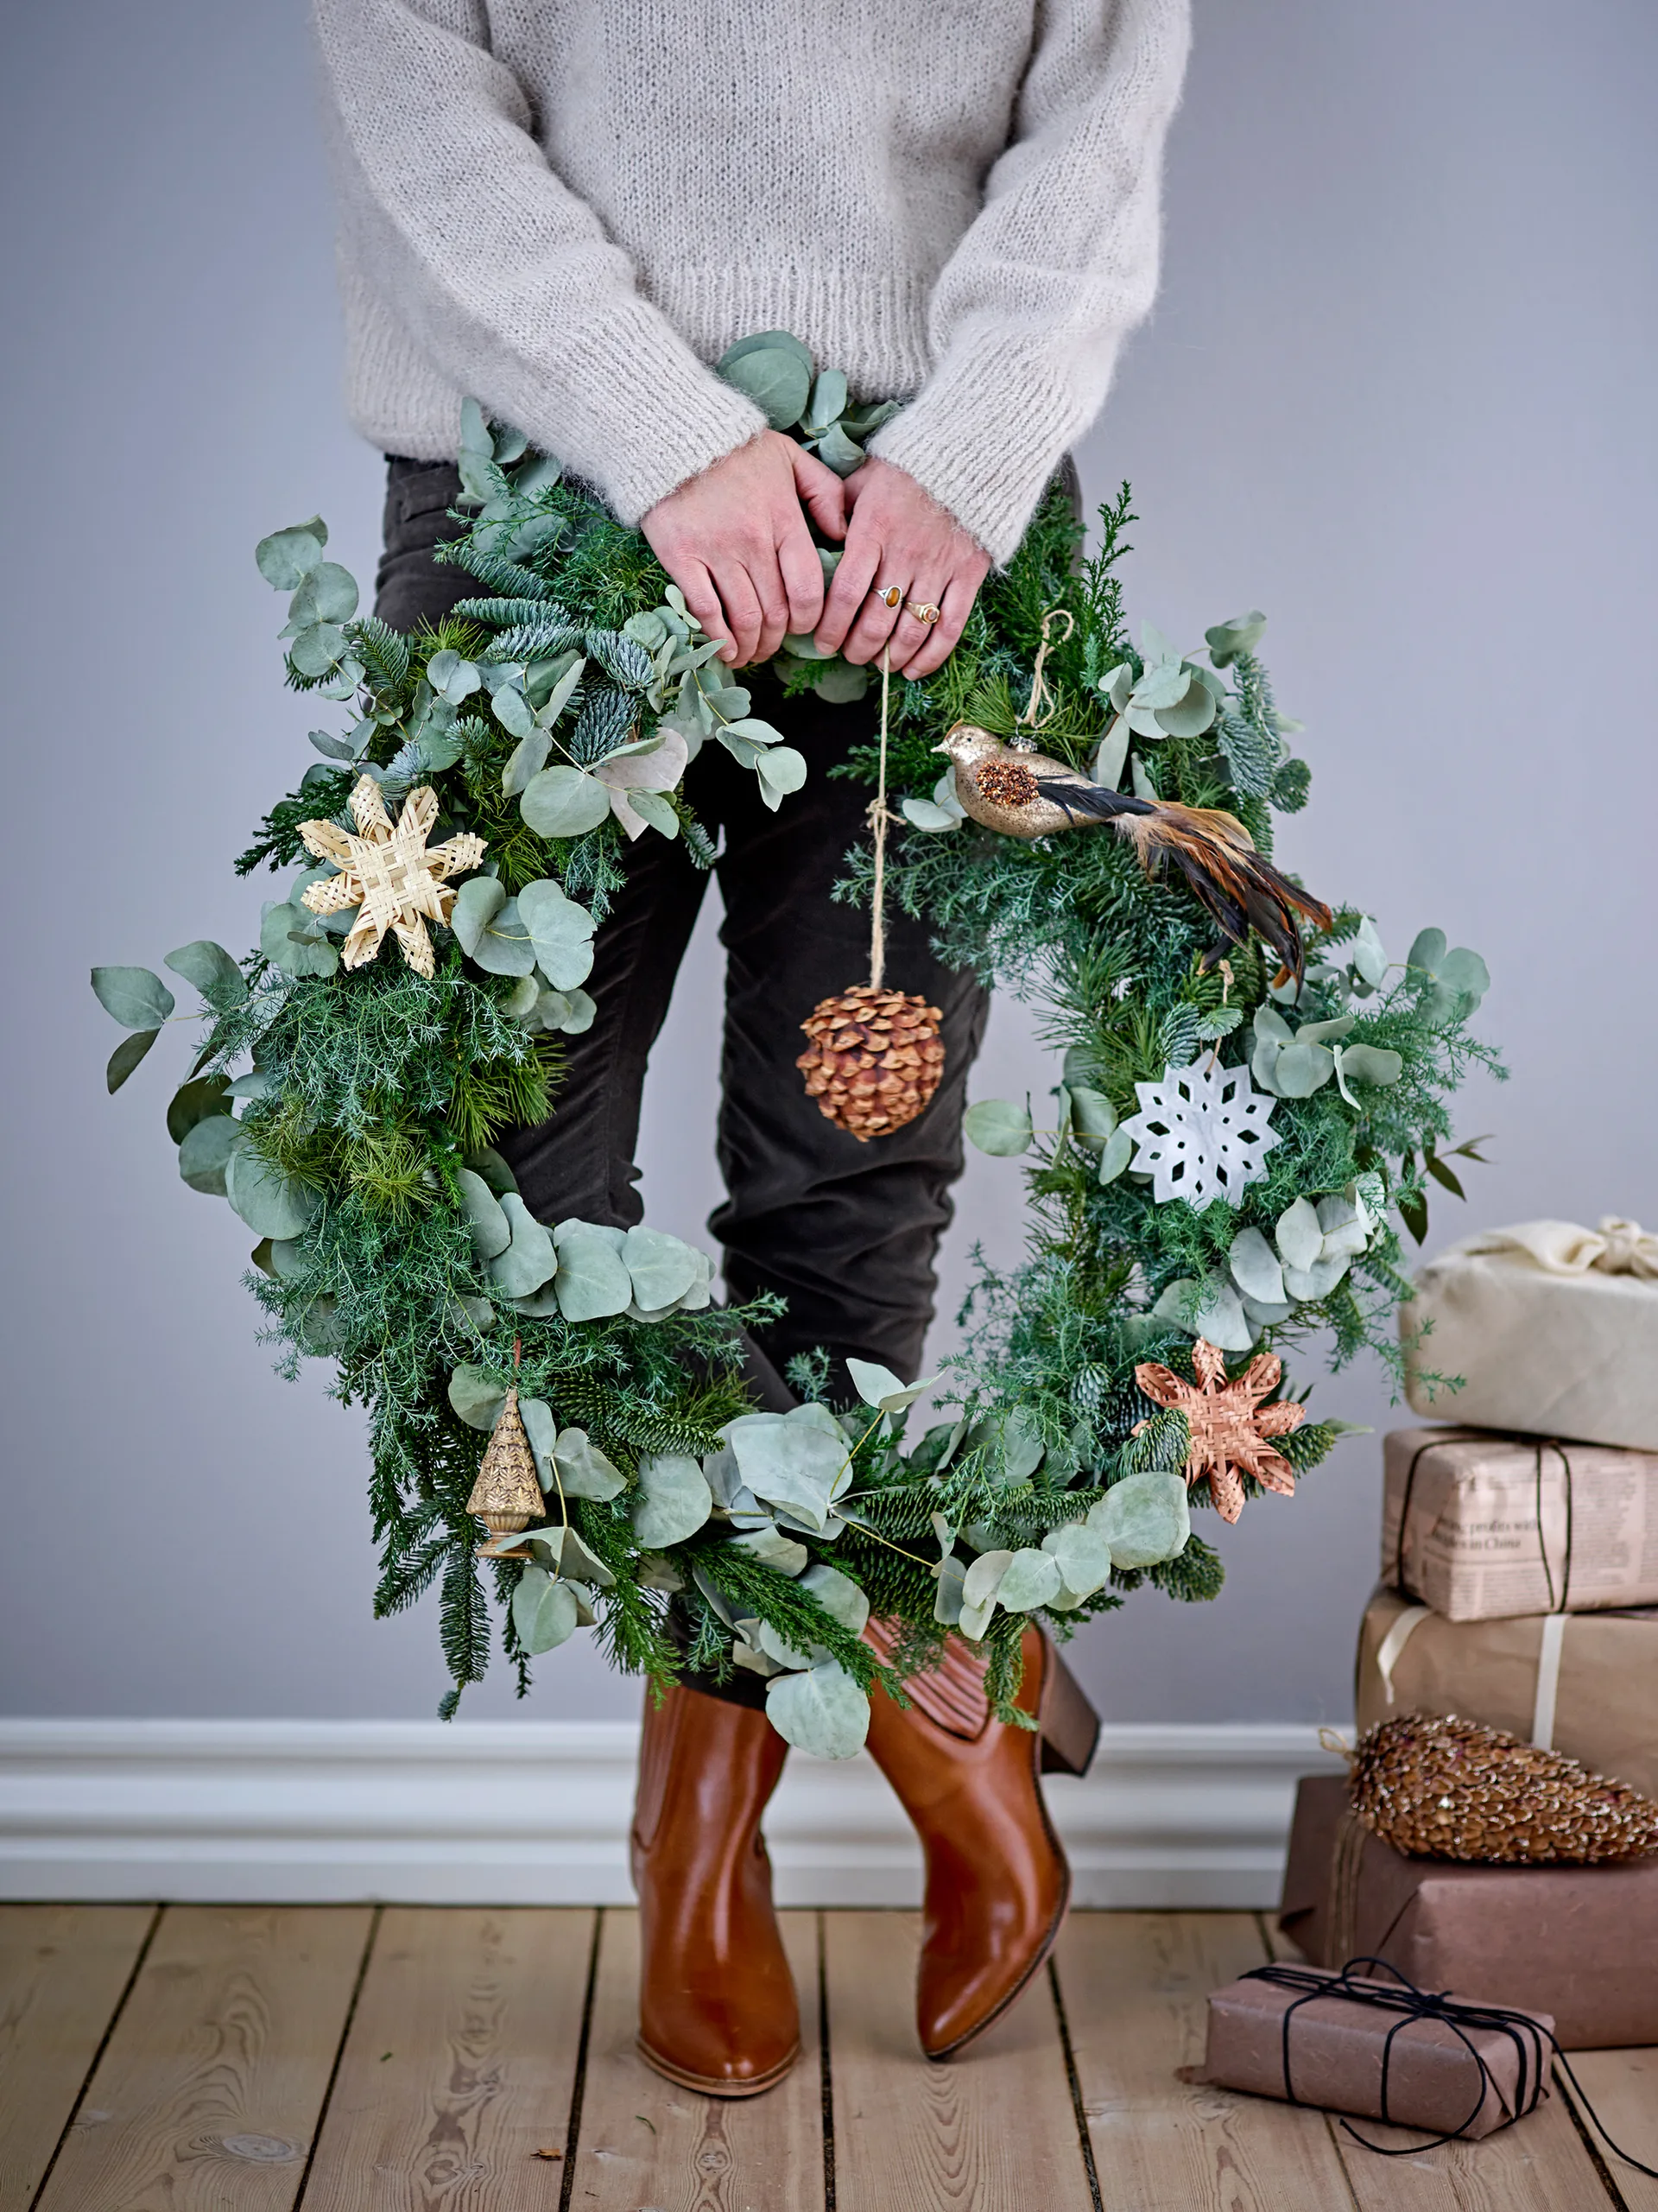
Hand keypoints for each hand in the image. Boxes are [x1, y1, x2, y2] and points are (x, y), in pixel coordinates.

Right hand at [641, 431, 846, 666]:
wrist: (674, 434)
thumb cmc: (737, 449)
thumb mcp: (791, 457)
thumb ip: (825, 493)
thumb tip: (844, 534)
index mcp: (784, 520)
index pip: (807, 590)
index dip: (810, 621)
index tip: (805, 628)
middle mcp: (753, 541)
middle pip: (776, 613)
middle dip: (778, 640)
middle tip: (775, 645)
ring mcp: (716, 552)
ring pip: (743, 619)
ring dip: (752, 647)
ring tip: (752, 653)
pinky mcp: (680, 558)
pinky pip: (705, 611)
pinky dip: (719, 640)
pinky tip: (727, 650)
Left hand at [813, 457, 990, 680]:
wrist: (970, 454)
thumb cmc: (907, 467)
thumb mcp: (863, 478)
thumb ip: (836, 508)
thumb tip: (817, 539)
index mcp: (873, 530)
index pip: (845, 594)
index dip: (830, 627)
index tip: (822, 642)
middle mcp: (905, 554)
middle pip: (875, 622)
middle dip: (857, 648)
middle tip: (848, 654)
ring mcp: (940, 567)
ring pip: (909, 632)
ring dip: (889, 657)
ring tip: (876, 663)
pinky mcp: (969, 575)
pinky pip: (949, 627)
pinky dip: (931, 657)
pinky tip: (913, 670)